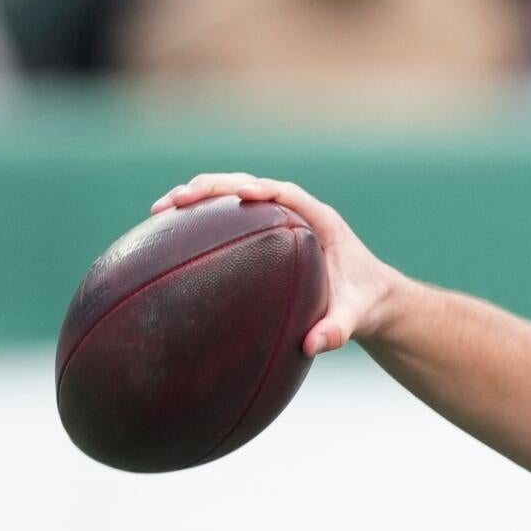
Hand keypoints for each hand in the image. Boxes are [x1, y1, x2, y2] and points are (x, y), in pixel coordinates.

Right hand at [150, 173, 406, 356]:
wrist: (370, 298)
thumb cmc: (363, 302)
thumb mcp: (356, 317)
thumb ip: (339, 330)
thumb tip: (313, 345)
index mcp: (320, 220)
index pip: (287, 194)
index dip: (262, 190)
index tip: (240, 193)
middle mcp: (296, 212)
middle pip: (249, 185)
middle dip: (213, 188)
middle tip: (176, 201)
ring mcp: (276, 219)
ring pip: (232, 195)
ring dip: (199, 196)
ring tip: (160, 209)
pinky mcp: (263, 233)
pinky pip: (229, 217)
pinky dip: (201, 218)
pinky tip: (168, 232)